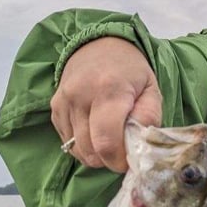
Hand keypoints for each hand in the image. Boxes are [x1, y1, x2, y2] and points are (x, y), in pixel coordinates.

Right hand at [51, 37, 161, 171]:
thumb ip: (149, 117)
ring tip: (110, 139)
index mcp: (109, 90)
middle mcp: (81, 95)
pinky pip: (68, 142)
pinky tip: (95, 132)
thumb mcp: (151, 89)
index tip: (129, 160)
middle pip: (91, 150)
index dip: (118, 160)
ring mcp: (64, 102)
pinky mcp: (54, 108)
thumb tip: (139, 145)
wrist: (99, 45)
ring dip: (96, 154)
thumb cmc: (131, 71)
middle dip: (109, 160)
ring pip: (77, 150)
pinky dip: (83, 146)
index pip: (107, 142)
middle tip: (122, 150)